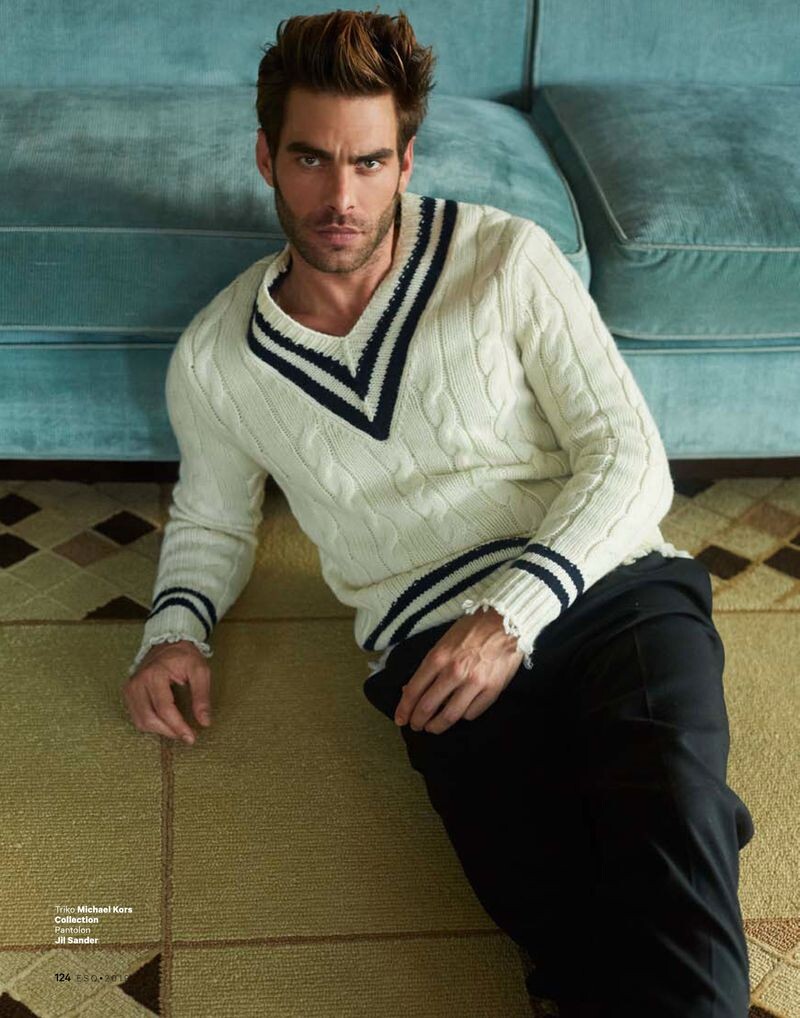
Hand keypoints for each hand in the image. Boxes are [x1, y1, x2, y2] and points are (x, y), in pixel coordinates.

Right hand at [122, 641, 211, 745]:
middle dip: (169, 731)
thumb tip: (204, 722)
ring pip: (141, 721)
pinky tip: (165, 722)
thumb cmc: (185, 656)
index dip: (178, 727)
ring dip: (160, 730)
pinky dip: (151, 724)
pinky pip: (136, 717)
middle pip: (150, 718)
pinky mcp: (128, 693)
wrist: (168, 642)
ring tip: (177, 729)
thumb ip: (202, 696)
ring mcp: (130, 688)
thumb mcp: (200, 671)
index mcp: (155, 674)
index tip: (191, 737)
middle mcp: (138, 682)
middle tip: (186, 736)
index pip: (165, 709)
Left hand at [393, 609, 524, 733]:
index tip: (401, 719)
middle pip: (428, 706)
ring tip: (433, 727)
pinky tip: (459, 714)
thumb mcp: (443, 642)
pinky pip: (472, 713)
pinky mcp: (492, 690)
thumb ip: (429, 667)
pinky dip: (462, 716)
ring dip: (437, 726)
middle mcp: (454, 672)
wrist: (506, 622)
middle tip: (416, 726)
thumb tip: (411, 689)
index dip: (404, 709)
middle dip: (418, 721)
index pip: (414, 690)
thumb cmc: (471, 630)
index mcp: (438, 657)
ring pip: (450, 715)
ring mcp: (474, 683)